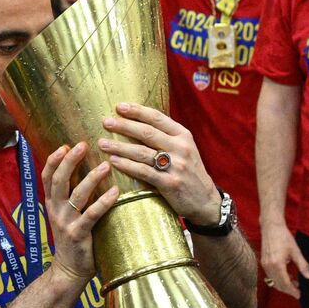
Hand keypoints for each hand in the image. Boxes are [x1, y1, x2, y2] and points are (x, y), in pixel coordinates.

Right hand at [41, 142, 118, 284]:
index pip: (47, 176)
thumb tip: (84, 172)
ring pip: (76, 194)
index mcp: (51, 204)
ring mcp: (66, 222)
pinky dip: (104, 201)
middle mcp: (56, 210)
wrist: (68, 271)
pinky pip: (92, 214)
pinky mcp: (78, 234)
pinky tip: (116, 191)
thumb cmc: (73, 240)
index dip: (54, 160)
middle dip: (70, 161)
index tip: (65, 145)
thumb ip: (70, 197)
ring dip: (91, 178)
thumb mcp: (65, 216)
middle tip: (83, 145)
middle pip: (59, 180)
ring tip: (106, 165)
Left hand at [97, 102, 220, 222]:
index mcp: (183, 135)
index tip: (119, 106)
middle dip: (124, 126)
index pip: (157, 118)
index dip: (137, 111)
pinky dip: (127, 166)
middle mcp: (181, 148)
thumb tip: (137, 122)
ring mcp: (176, 165)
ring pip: (142, 152)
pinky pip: (144, 172)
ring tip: (103, 143)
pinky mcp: (170, 183)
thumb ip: (166, 137)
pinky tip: (114, 161)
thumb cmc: (189, 172)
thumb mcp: (184, 149)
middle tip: (106, 122)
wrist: (205, 201)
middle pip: (147, 132)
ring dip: (120, 146)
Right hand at [259, 223, 308, 298]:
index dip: (292, 291)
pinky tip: (287, 276)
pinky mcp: (264, 262)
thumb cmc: (284, 237)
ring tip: (294, 283)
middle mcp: (269, 267)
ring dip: (283, 285)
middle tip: (298, 292)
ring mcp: (265, 265)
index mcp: (277, 265)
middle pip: (278, 284)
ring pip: (274, 281)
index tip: (299, 295)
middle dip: (288, 290)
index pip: (285, 283)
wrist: (271, 228)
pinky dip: (278, 279)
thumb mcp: (296, 251)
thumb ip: (302, 265)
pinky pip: (271, 275)